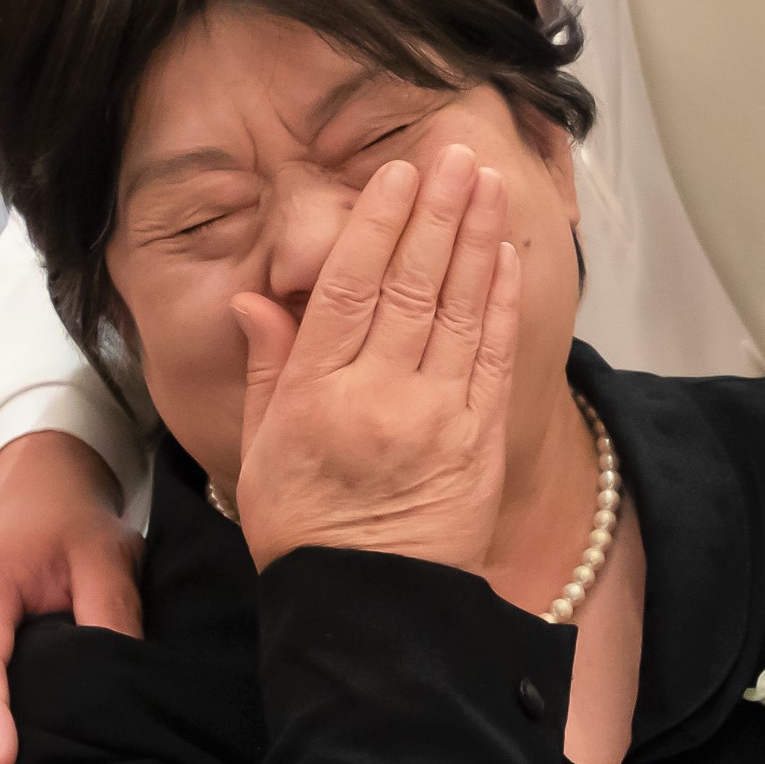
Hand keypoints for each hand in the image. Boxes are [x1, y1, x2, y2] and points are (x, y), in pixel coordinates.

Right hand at [225, 144, 520, 572]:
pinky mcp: (482, 437)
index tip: (395, 176)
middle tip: (453, 155)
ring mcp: (438, 415)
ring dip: (475, 240)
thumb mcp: (261, 450)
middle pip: (411, 285)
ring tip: (485, 184)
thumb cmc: (306, 528)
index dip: (376, 225)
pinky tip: (506, 256)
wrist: (370, 608)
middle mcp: (381, 396)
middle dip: (436, 213)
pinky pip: (492, 354)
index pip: (349, 289)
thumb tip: (258, 296)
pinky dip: (500, 301)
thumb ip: (269, 366)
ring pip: (458, 309)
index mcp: (317, 395)